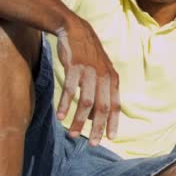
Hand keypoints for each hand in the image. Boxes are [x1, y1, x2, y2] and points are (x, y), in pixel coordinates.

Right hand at [55, 17, 119, 145]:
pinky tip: (60, 116)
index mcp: (113, 79)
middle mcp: (104, 77)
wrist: (77, 31)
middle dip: (97, 127)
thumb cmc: (90, 56)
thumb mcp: (102, 72)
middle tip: (92, 143)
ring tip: (72, 134)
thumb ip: (103, 90)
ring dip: (79, 120)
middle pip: (102, 107)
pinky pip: (70, 90)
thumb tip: (98, 114)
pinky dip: (65, 104)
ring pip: (86, 102)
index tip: (111, 138)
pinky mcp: (74, 68)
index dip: (113, 122)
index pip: (115, 105)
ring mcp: (89, 72)